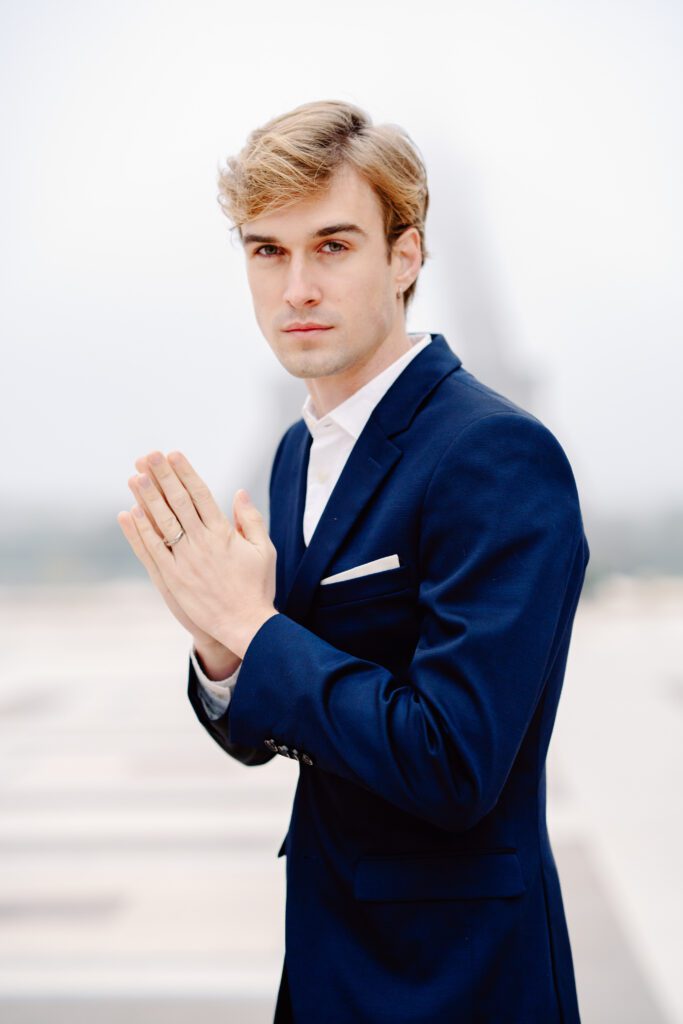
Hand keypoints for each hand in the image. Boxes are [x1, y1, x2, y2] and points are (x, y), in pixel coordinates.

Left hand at [117, 450, 277, 658]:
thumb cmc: (257, 587)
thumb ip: (250, 520)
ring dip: (147, 498)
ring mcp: (185, 561)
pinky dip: (140, 532)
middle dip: (162, 476)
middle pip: (179, 502)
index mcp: (224, 534)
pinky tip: (129, 514)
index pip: (201, 494)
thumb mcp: (263, 550)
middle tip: (148, 455)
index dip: (185, 473)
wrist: (245, 624)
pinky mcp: (173, 579)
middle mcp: (202, 543)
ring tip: (135, 476)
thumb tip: (239, 493)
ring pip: (162, 522)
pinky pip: (152, 551)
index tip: (173, 455)